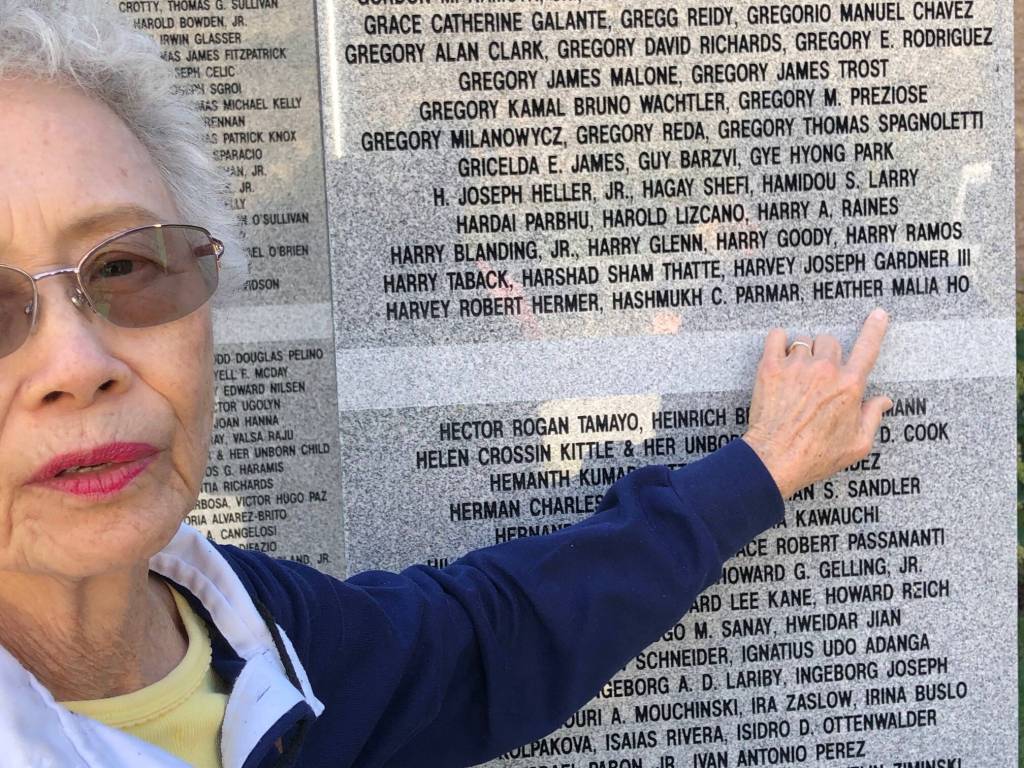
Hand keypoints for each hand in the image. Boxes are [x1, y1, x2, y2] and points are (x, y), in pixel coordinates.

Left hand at [741, 308, 892, 498]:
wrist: (775, 459)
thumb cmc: (816, 455)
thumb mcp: (856, 444)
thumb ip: (873, 417)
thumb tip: (885, 400)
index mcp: (850, 386)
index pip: (868, 348)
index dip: (875, 328)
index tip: (878, 314)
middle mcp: (825, 371)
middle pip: (830, 341)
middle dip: (826, 354)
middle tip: (817, 374)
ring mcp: (797, 367)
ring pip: (803, 341)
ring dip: (801, 353)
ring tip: (795, 375)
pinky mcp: (771, 367)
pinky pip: (776, 337)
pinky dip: (778, 342)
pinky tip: (778, 355)